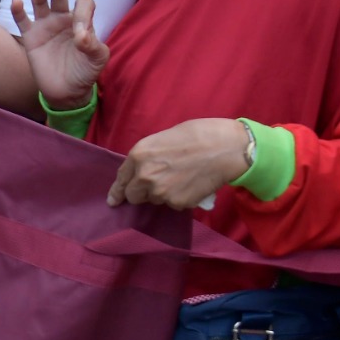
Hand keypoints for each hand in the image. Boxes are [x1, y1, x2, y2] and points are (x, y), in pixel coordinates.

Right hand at [9, 0, 105, 109]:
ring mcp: (45, 26)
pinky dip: (18, 10)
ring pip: (40, 3)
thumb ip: (93, 45)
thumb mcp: (97, 60)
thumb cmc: (86, 71)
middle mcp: (63, 18)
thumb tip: (81, 36)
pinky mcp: (31, 37)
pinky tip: (17, 1)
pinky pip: (22, 20)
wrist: (67, 92)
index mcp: (82, 20)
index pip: (83, 4)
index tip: (80, 33)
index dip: (83, 12)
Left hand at [110, 117, 251, 208]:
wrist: (226, 148)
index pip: (121, 179)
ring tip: (182, 177)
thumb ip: (149, 156)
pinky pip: (174, 205)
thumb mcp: (164, 138)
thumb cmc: (199, 134)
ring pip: (155, 200)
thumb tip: (145, 169)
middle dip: (141, 193)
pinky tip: (192, 184)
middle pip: (134, 196)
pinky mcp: (178, 203)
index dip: (117, 191)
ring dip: (163, 194)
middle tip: (156, 185)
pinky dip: (181, 198)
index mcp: (139, 154)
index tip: (114, 201)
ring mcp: (161, 192)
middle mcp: (145, 175)